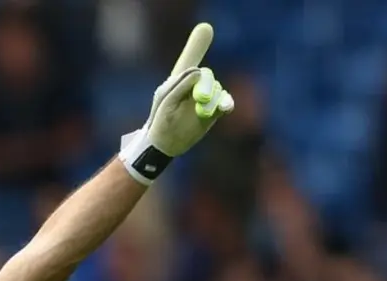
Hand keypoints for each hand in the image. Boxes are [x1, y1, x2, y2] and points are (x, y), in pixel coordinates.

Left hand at [119, 23, 234, 184]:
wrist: (165, 145)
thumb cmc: (160, 123)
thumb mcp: (166, 102)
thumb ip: (180, 84)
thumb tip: (198, 71)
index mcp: (178, 81)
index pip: (189, 62)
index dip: (197, 46)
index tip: (206, 29)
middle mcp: (193, 87)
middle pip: (207, 76)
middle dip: (206, 85)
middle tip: (200, 98)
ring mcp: (205, 99)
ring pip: (217, 89)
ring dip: (212, 98)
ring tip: (202, 112)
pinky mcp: (214, 112)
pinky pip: (225, 102)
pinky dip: (226, 102)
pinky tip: (225, 107)